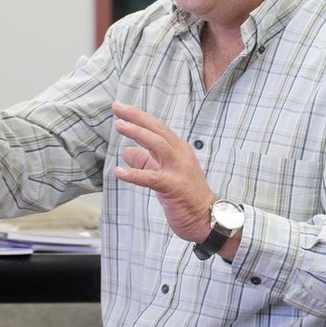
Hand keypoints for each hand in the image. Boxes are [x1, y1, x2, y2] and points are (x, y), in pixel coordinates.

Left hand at [112, 101, 214, 243]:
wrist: (208, 219)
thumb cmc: (186, 196)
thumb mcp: (164, 174)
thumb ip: (147, 161)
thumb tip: (127, 150)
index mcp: (178, 149)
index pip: (157, 127)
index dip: (139, 116)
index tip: (121, 107)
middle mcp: (180, 154)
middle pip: (157, 129)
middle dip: (136, 117)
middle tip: (117, 107)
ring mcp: (178, 170)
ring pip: (157, 144)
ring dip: (138, 133)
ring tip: (119, 126)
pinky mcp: (174, 187)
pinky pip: (151, 178)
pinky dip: (134, 173)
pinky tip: (119, 171)